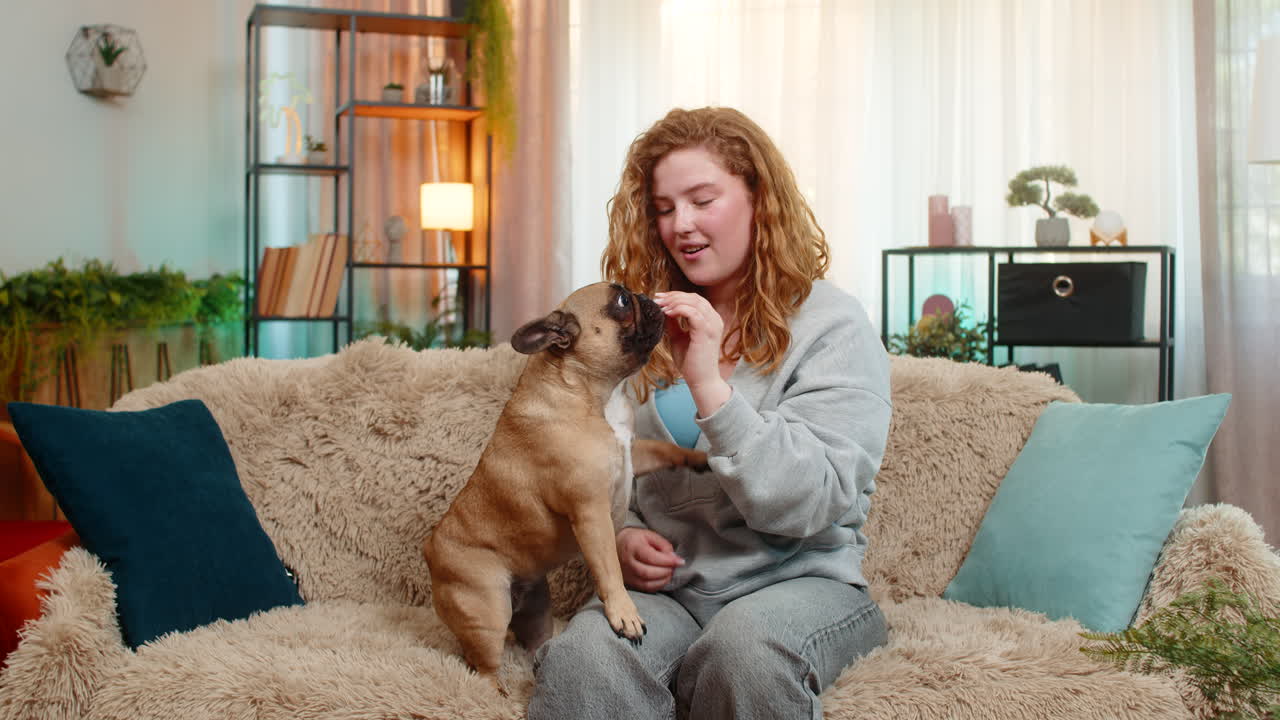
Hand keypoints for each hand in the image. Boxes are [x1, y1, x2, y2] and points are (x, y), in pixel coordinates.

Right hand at [616, 527, 683, 591]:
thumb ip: (664, 546)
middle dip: (666, 571)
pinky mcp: (628, 582)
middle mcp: (627, 562)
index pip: (652, 557)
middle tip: (674, 567)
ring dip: (663, 580)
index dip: (668, 561)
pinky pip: (645, 588)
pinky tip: (663, 578)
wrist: (617, 545)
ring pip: (646, 583)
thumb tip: (674, 559)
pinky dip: (657, 585)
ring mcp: (626, 574)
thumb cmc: (636, 539)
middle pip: (648, 573)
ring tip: (669, 572)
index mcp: (632, 546)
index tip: (680, 561)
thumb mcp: (650, 536)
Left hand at [654, 291, 731, 415]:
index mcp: (711, 320)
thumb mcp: (678, 338)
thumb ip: (673, 323)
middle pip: (694, 297)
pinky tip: (667, 313)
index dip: (676, 295)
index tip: (659, 297)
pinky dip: (678, 309)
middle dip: (673, 296)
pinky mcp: (706, 332)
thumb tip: (663, 309)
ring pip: (694, 302)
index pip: (695, 299)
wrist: (701, 380)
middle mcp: (715, 319)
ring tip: (660, 306)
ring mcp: (712, 325)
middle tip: (657, 299)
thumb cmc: (691, 362)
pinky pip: (692, 313)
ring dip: (674, 301)